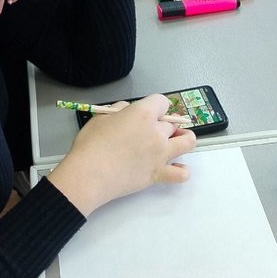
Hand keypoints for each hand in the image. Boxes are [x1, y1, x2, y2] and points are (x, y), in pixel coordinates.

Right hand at [48, 94, 196, 216]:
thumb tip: (128, 111)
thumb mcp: (101, 117)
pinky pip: (182, 173)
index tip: (146, 113)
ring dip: (184, 139)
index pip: (162, 102)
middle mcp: (157, 132)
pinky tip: (173, 167)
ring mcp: (161, 154)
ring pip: (188, 142)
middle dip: (164, 124)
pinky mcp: (158, 174)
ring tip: (174, 142)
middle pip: (173, 122)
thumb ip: (119, 110)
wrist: (89, 175)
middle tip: (150, 130)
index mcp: (143, 114)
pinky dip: (181, 170)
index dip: (155, 106)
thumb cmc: (91, 144)